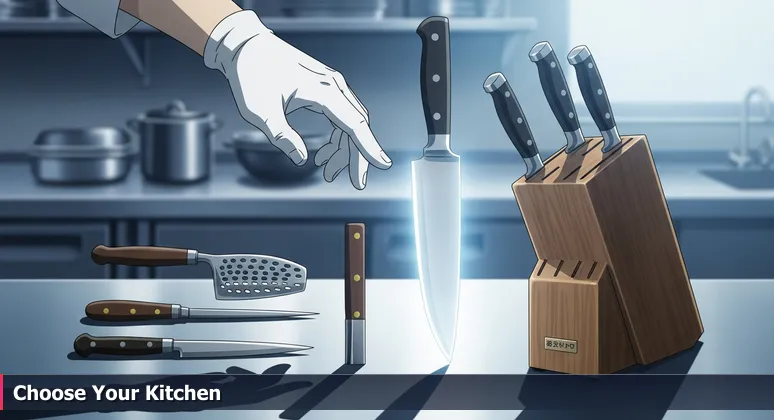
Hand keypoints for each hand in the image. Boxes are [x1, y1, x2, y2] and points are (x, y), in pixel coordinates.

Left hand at [204, 11, 391, 189]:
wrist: (246, 47)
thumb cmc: (252, 75)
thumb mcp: (261, 111)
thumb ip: (282, 137)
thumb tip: (301, 160)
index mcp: (323, 90)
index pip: (355, 124)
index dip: (369, 147)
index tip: (383, 164)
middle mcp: (333, 85)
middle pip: (357, 127)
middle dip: (356, 156)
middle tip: (355, 182)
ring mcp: (331, 85)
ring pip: (350, 123)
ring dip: (344, 149)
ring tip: (328, 172)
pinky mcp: (325, 87)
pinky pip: (340, 116)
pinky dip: (336, 137)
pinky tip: (323, 153)